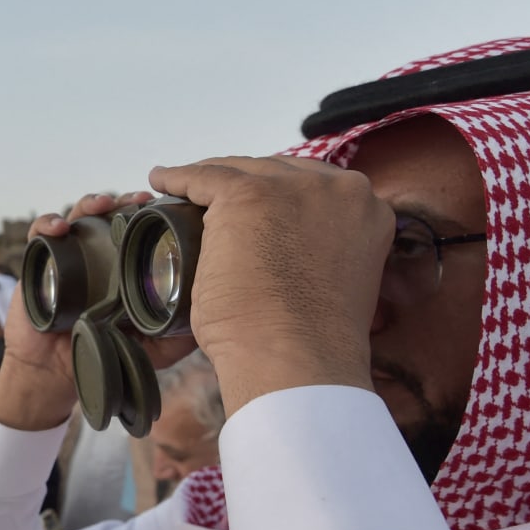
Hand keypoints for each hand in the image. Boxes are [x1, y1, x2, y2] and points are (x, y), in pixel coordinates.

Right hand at [0, 192, 159, 431]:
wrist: (57, 368)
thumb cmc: (106, 352)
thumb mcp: (154, 347)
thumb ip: (181, 333)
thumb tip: (213, 315)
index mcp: (126, 263)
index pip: (141, 227)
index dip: (154, 212)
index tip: (168, 206)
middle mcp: (99, 252)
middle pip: (114, 212)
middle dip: (127, 200)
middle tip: (141, 199)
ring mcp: (69, 253)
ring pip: (80, 214)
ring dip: (93, 202)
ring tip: (103, 204)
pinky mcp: (39, 260)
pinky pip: (40, 233)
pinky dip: (48, 224)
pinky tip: (60, 227)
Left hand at [147, 156, 389, 415]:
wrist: (295, 358)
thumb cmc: (311, 341)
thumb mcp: (337, 282)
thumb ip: (324, 255)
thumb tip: (292, 259)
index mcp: (367, 208)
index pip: (313, 188)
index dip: (280, 195)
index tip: (257, 208)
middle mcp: (336, 187)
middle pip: (277, 172)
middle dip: (246, 183)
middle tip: (214, 200)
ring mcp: (291, 187)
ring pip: (241, 171)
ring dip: (209, 178)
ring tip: (181, 186)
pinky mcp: (247, 195)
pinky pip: (205, 176)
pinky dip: (178, 179)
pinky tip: (161, 181)